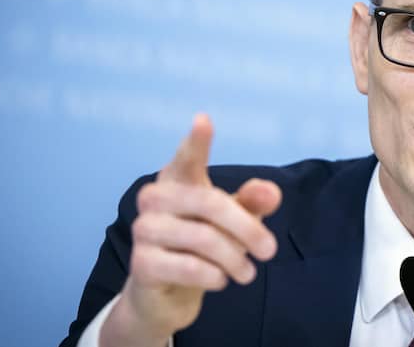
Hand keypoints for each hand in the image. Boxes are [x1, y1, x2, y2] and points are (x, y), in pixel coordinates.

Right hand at [100, 114, 281, 346]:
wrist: (168, 294)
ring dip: (234, 258)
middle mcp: (155, 198)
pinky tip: (220, 280)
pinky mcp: (141, 263)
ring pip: (203, 238)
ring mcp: (143, 229)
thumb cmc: (203, 245)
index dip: (196, 141)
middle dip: (248, 229)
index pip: (187, 157)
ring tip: (248, 272)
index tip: (204, 120)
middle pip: (211, 203)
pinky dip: (215, 276)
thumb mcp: (234, 222)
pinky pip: (190, 267)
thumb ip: (253, 203)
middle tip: (270, 251)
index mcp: (178, 179)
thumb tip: (271, 192)